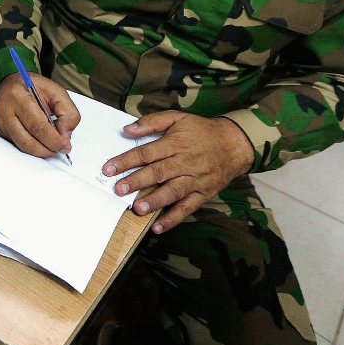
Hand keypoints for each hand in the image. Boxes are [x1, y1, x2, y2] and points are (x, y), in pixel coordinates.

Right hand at [0, 72, 80, 156]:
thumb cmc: (33, 87)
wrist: (10, 83)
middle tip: (60, 149)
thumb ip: (68, 112)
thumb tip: (65, 136)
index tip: (65, 145)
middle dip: (48, 149)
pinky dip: (33, 148)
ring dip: (40, 152)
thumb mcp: (56, 92)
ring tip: (52, 147)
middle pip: (28, 140)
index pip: (37, 126)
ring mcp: (2, 123)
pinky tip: (41, 142)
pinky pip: (18, 146)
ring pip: (22, 147)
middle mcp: (6, 111)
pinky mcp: (1, 131)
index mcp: (19, 97)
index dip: (53, 140)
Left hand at [103, 111, 254, 233]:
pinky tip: (158, 227)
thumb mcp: (178, 118)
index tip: (109, 168)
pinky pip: (188, 208)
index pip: (147, 153)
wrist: (234, 144)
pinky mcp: (203, 193)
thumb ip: (152, 122)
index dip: (126, 161)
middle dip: (137, 182)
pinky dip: (173, 218)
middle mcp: (185, 162)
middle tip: (119, 189)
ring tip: (138, 208)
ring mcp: (195, 179)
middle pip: (158, 172)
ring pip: (173, 191)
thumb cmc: (202, 130)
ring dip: (155, 201)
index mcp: (176, 143)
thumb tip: (128, 129)